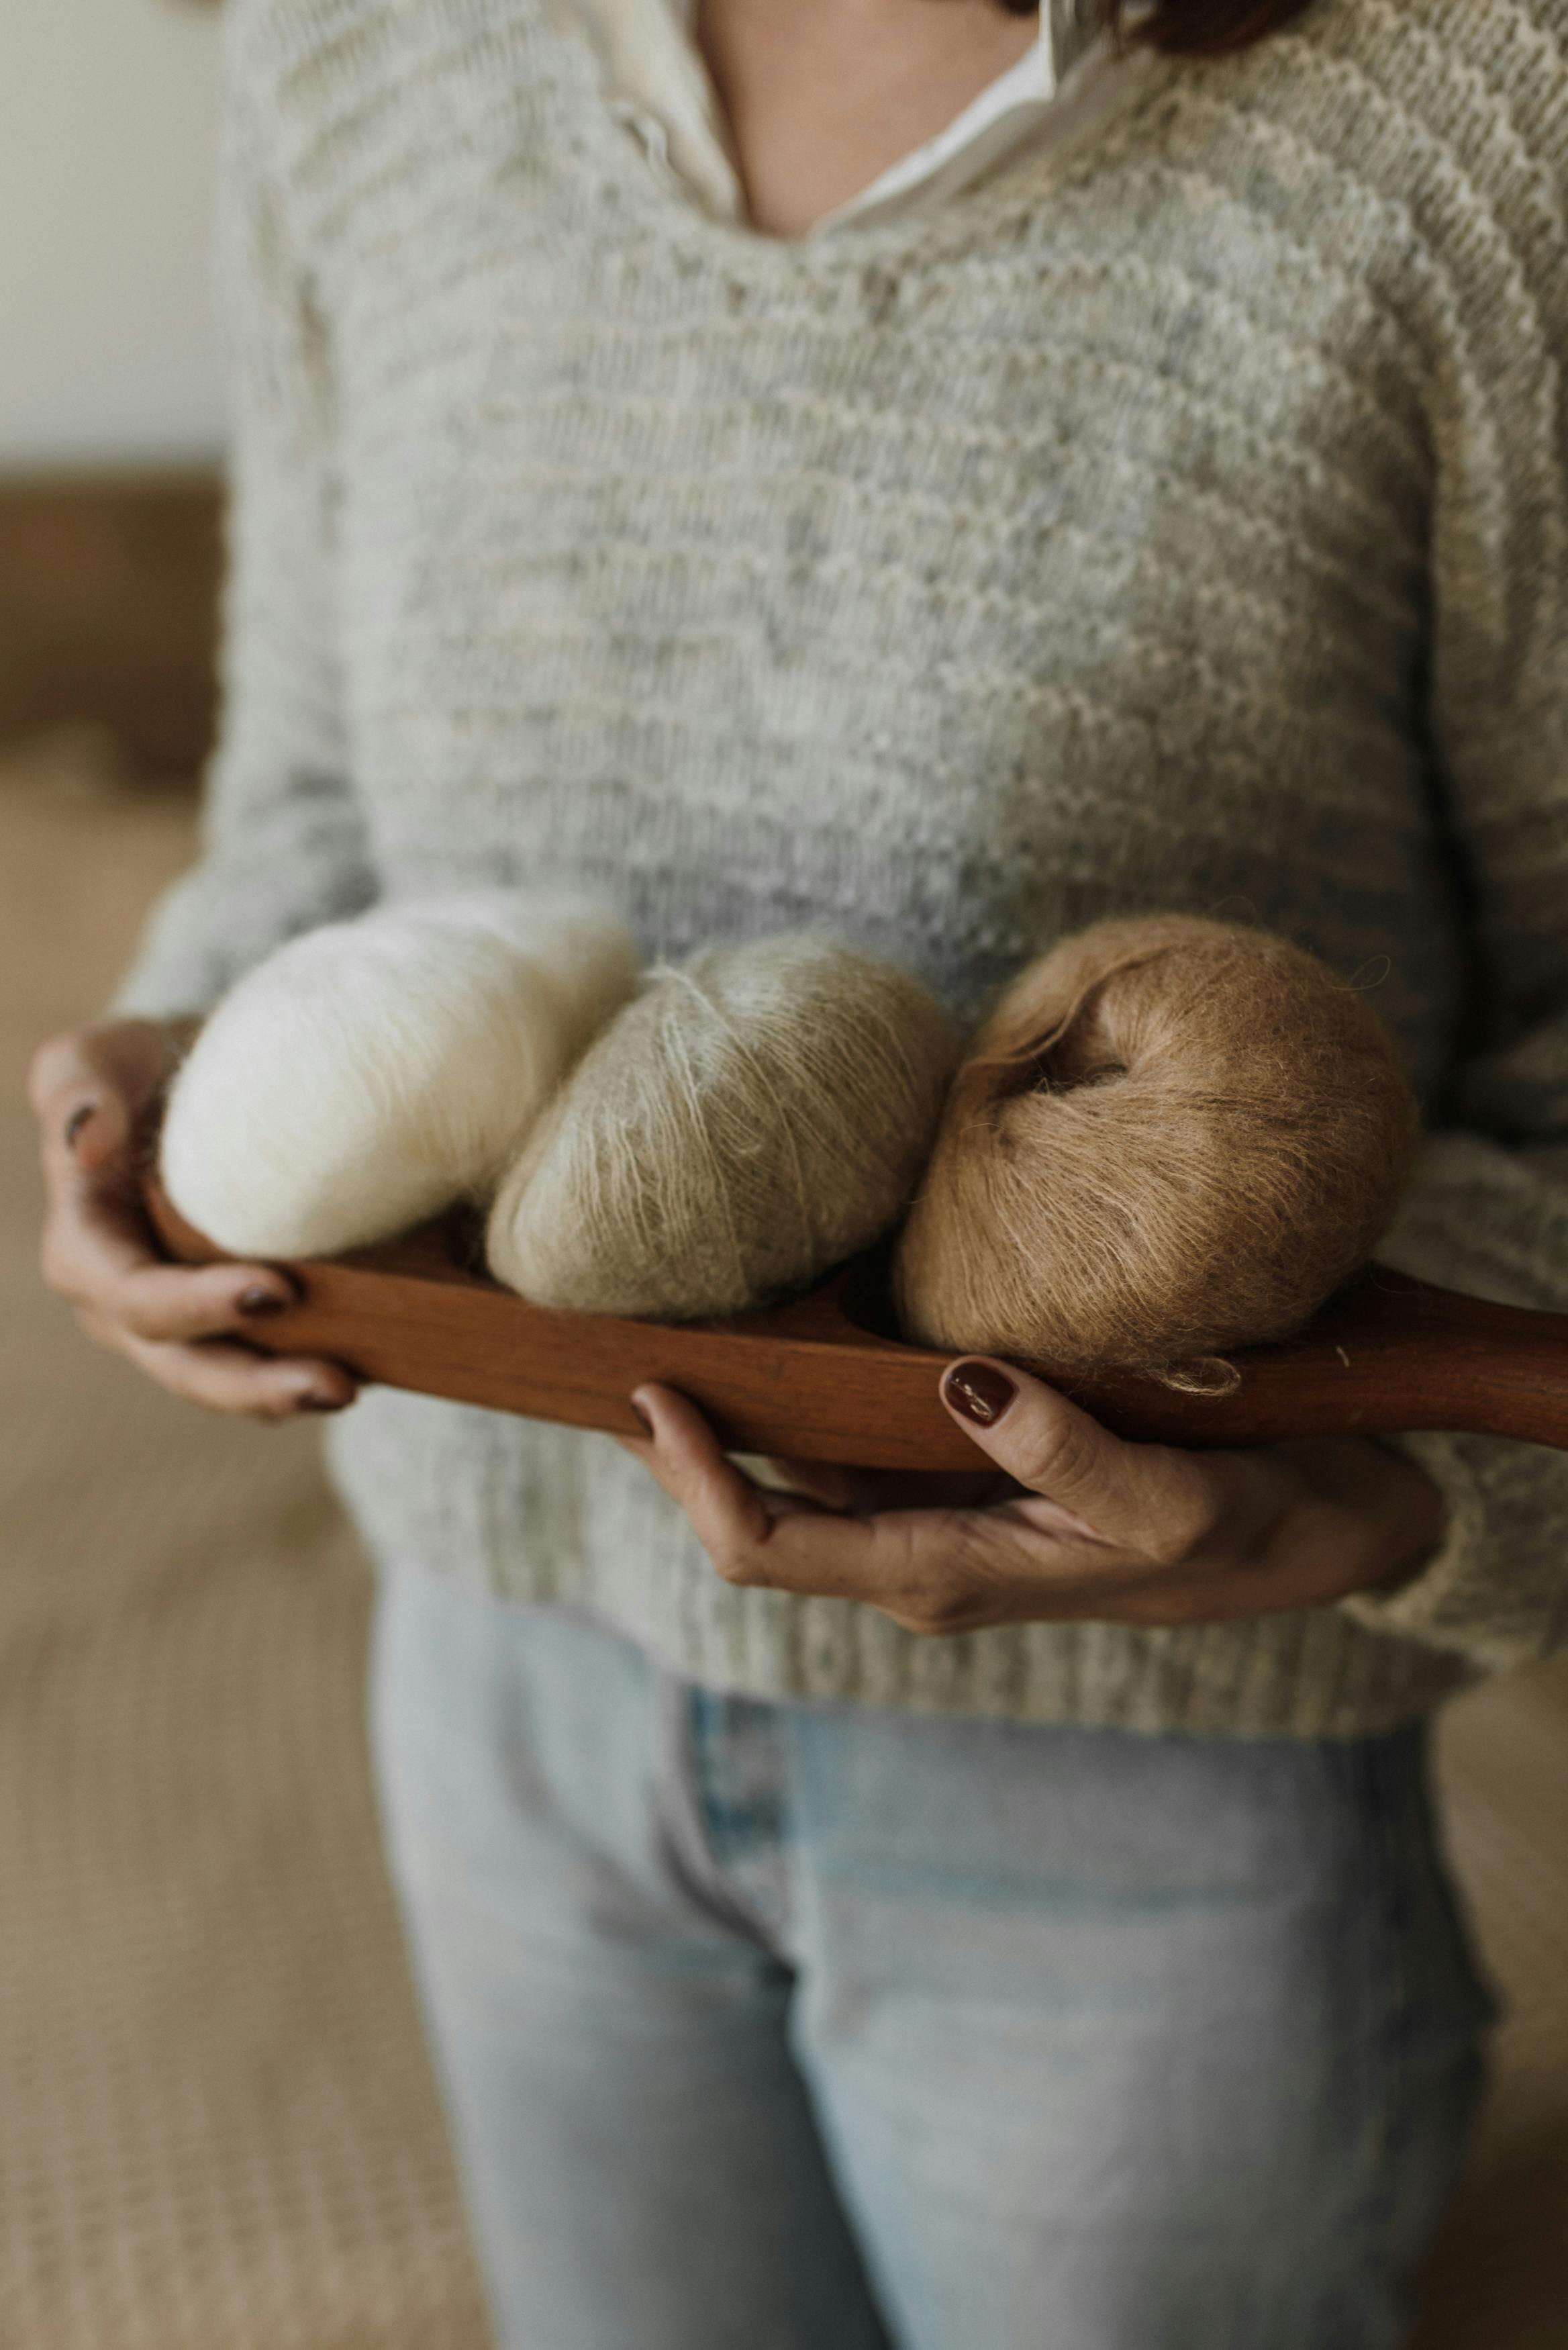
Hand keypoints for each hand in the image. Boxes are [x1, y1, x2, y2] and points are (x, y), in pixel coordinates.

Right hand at [31, 1019, 356, 1420]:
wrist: (190, 1083)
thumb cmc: (132, 1069)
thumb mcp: (95, 1060)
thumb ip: (82, 1090)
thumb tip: (88, 1141)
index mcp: (86, 1251)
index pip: (135, 1298)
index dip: (198, 1307)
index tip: (277, 1292)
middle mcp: (126, 1306)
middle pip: (185, 1367)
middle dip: (256, 1386)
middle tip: (337, 1384)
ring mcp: (182, 1324)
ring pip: (229, 1381)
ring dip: (287, 1395)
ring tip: (352, 1388)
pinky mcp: (232, 1324)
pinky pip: (267, 1360)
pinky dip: (308, 1366)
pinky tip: (371, 1365)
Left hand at [621, 1359, 1445, 1634]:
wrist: (1324, 1532)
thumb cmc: (1254, 1520)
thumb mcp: (1174, 1497)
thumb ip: (1070, 1452)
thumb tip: (965, 1381)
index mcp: (950, 1576)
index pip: (777, 1550)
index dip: (700, 1484)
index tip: (654, 1393)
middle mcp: (926, 1561)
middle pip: (761, 1519)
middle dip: (684, 1454)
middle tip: (616, 1353)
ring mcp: (944, 1526)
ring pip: (800, 1487)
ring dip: (733, 1429)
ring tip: (666, 1338)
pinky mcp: (972, 1485)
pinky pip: (852, 1455)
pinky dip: (798, 1410)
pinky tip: (773, 1347)